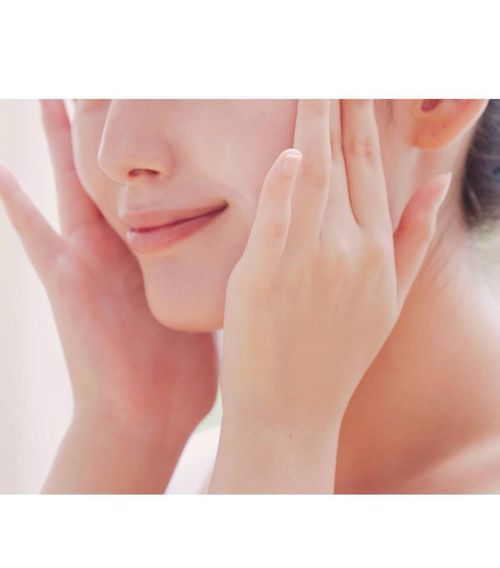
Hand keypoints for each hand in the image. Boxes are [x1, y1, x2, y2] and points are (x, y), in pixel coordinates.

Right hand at [0, 100, 217, 491]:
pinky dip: (14, 205)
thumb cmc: (179, 369)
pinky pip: (36, 236)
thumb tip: (255, 246)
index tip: (180, 105)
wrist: (147, 415)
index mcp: (154, 249)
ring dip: (61, 141)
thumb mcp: (204, 304)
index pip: (160, 183)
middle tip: (113, 74)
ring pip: (73, 184)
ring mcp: (90, 261)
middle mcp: (121, 246)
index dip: (167, 147)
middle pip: (116, 171)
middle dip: (113, 127)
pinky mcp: (67, 283)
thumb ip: (216, 270)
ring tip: (52, 88)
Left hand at [210, 100, 450, 491]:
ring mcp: (309, 261)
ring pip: (316, 175)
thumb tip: (435, 185)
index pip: (371, 163)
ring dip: (314, 120)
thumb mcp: (386, 300)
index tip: (357, 75)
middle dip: (341, 99)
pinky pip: (279, 216)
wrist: (291, 410)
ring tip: (313, 76)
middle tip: (338, 55)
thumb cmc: (335, 355)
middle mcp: (349, 248)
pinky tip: (293, 148)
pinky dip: (286, 180)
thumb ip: (412, 239)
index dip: (363, 113)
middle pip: (347, 158)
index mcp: (375, 248)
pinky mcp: (267, 275)